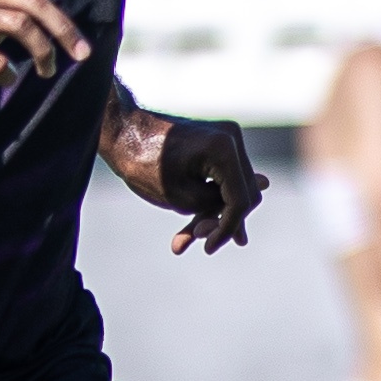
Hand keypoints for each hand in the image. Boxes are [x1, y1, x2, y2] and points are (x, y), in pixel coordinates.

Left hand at [112, 108, 267, 253]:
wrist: (123, 133)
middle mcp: (231, 139)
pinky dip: (208, 198)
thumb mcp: (180, 197)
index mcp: (224, 149)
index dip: (228, 228)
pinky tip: (193, 225)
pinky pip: (221, 178)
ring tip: (184, 239)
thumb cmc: (145, 163)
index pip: (241, 200)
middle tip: (197, 240)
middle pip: (243, 194)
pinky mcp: (217, 144)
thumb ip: (218, 205)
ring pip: (232, 188)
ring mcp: (226, 139)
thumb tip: (258, 198)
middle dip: (221, 222)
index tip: (208, 247)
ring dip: (211, 215)